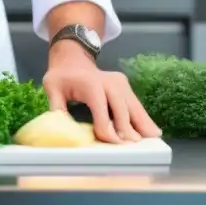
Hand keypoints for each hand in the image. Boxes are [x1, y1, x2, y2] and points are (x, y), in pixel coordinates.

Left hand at [43, 41, 160, 143]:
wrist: (73, 59)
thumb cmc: (61, 77)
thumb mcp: (52, 88)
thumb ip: (56, 107)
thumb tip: (60, 128)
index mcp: (90, 83)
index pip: (100, 106)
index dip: (106, 125)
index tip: (111, 142)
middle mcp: (108, 82)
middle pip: (121, 106)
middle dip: (127, 127)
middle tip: (132, 146)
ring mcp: (119, 82)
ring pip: (133, 105)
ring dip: (143, 123)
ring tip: (153, 139)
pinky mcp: (125, 86)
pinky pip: (136, 104)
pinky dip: (144, 117)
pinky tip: (153, 131)